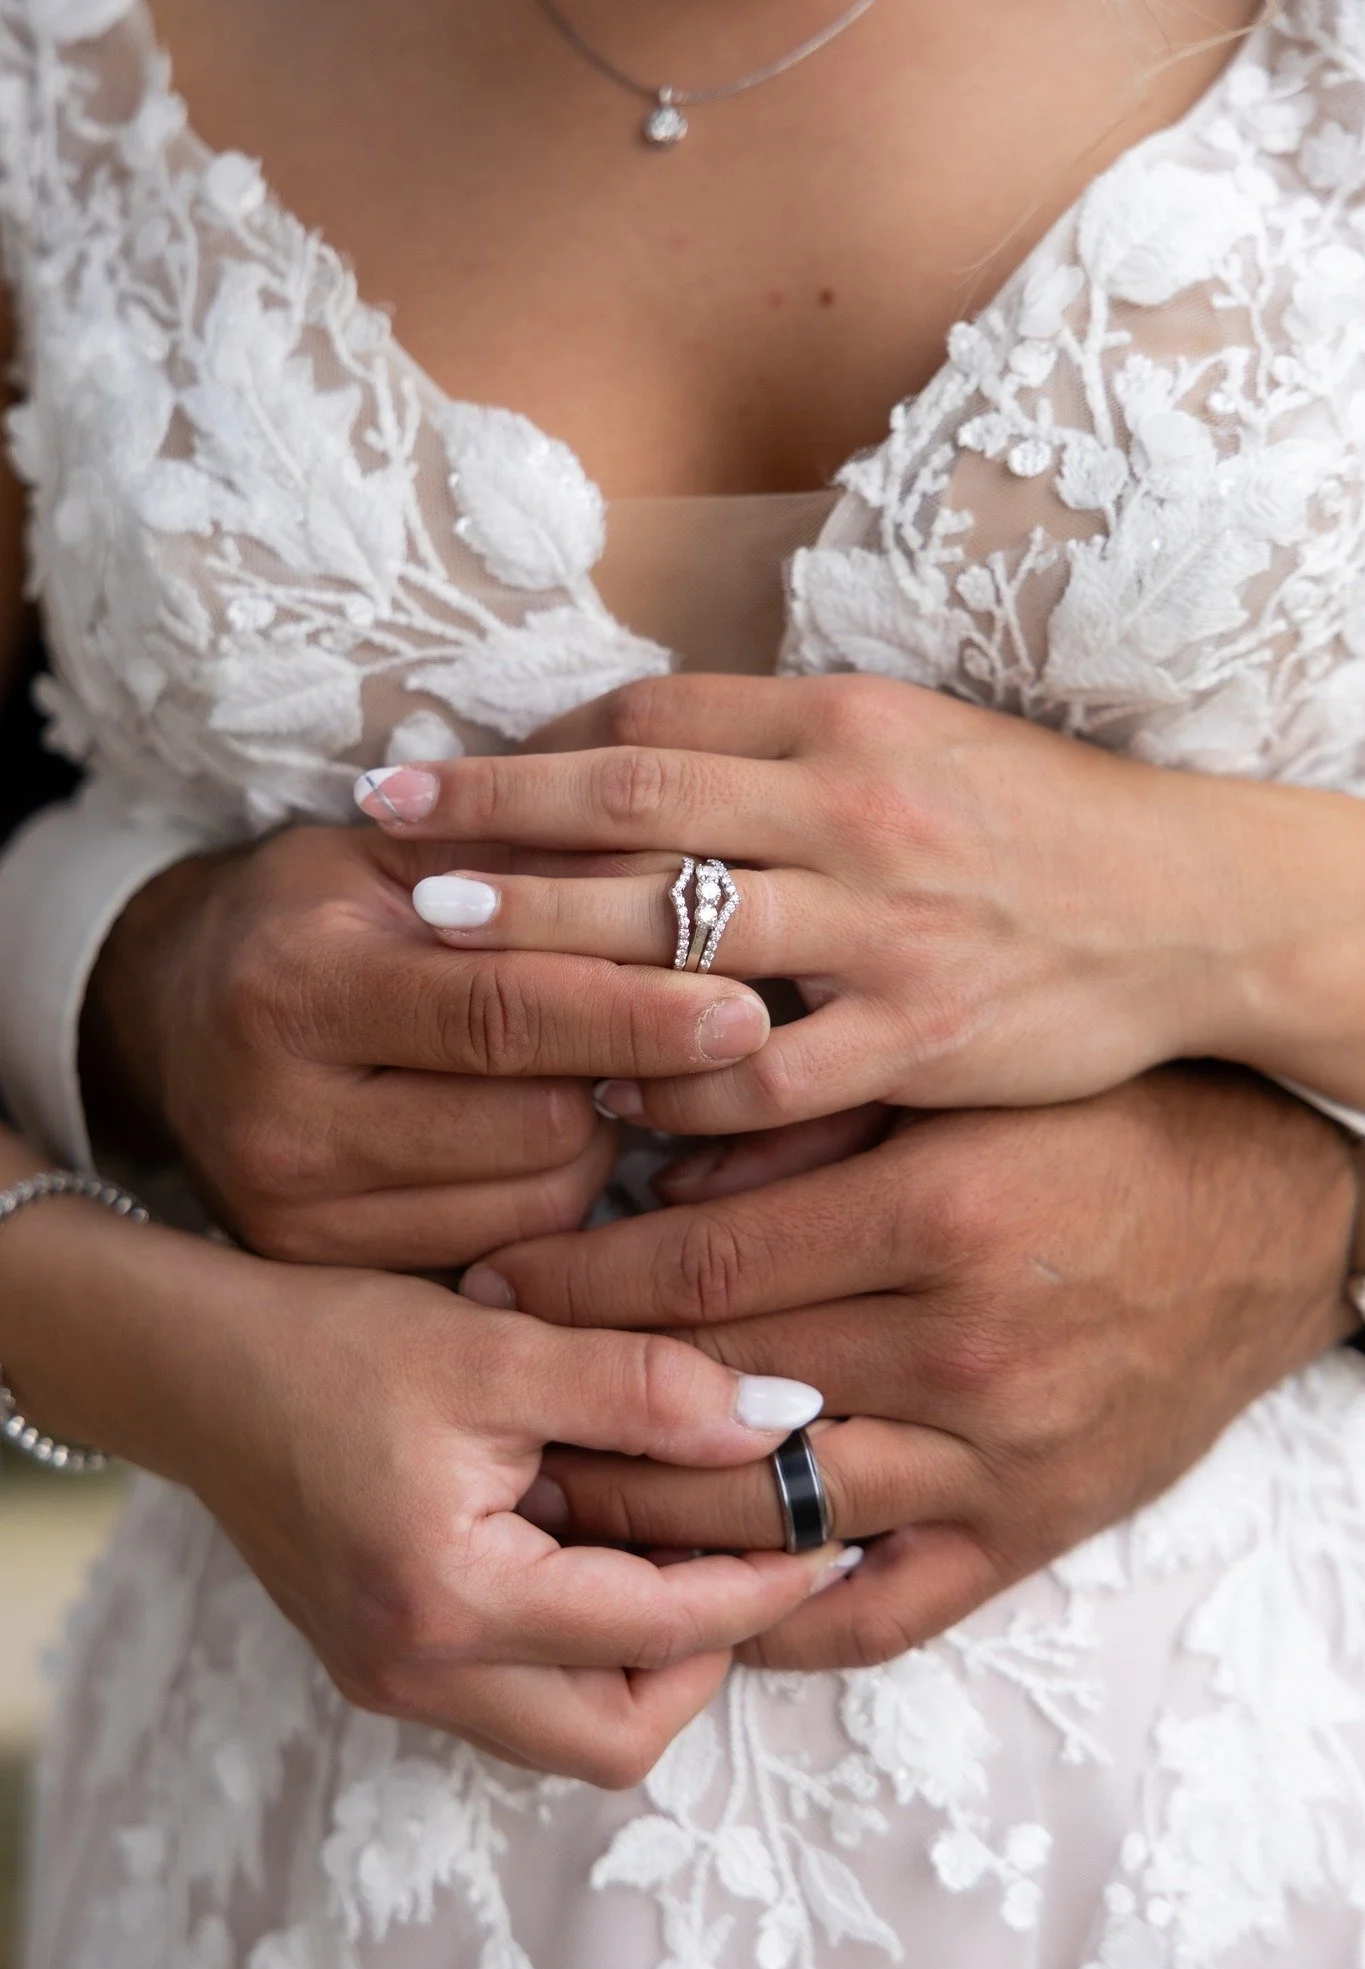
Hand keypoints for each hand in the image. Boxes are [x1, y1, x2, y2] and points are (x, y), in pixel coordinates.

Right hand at [0, 1185, 849, 1784]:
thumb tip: (784, 1414)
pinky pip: (518, 1691)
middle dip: (708, 1659)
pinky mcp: (385, 1657)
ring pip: (566, 1726)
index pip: (653, 1631)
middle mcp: (418, 1673)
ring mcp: (395, 1679)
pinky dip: (585, 1642)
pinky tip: (610, 1545)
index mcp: (448, 1603)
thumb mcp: (497, 1346)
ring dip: (646, 1658)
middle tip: (762, 1560)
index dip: (760, 1585)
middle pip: (613, 1735)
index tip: (830, 1533)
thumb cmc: (328, 1343)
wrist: (191, 1364)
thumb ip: (646, 1385)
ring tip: (694, 1547)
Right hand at [82, 822, 769, 1264]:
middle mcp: (283, 1120)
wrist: (177, 1015)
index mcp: (298, 986)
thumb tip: (701, 889)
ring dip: (598, 1139)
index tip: (747, 1010)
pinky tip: (532, 1138)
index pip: (502, 1013)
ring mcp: (297, 1216)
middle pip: (538, 1127)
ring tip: (575, 1074)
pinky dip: (549, 1196)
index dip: (634, 1013)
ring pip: (539, 1203)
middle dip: (626, 1075)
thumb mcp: (402, 857)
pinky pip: (507, 1250)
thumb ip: (535, 870)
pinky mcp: (324, 1271)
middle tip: (661, 1027)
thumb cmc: (319, 915)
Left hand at [354, 673, 1275, 1133]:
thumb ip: (771, 747)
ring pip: (685, 939)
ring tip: (444, 959)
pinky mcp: (922, 1039)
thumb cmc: (1028, 819)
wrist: (1185, 903)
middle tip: (387, 854)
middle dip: (498, 832)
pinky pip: (770, 1073)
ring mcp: (888, 930)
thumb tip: (620, 762)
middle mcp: (855, 813)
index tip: (434, 776)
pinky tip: (603, 1095)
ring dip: (552, 950)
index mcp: (846, 726)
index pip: (652, 726)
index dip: (528, 751)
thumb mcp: (907, 739)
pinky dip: (675, 1082)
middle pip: (641, 816)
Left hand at [459, 1067, 1358, 1667]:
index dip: (573, 1283)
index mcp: (940, 1213)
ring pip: (767, 1515)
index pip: (700, 1268)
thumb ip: (805, 1129)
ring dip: (637, 1515)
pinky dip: (772, 1618)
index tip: (487, 1280)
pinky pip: (878, 1611)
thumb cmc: (1106, 1126)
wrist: (1273, 1221)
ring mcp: (998, 1460)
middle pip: (711, 1398)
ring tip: (541, 1492)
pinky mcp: (1031, 1535)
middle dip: (575, 1399)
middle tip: (477, 1395)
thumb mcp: (959, 1086)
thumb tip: (650, 1183)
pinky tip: (687, 1598)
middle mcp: (965, 1349)